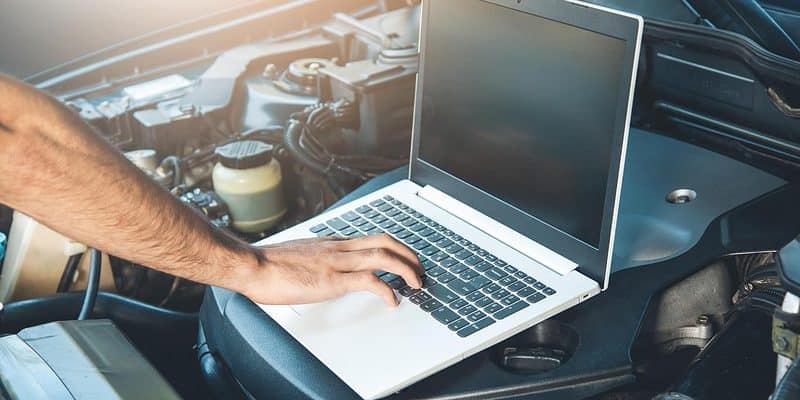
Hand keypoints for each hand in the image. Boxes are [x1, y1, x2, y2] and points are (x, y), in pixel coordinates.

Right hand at [242, 234, 422, 306]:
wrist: (253, 266)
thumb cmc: (270, 264)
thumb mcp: (301, 256)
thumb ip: (318, 259)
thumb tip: (324, 269)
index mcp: (333, 243)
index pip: (372, 237)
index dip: (395, 247)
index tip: (405, 258)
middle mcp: (339, 248)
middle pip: (385, 241)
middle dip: (408, 254)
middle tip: (419, 270)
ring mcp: (337, 262)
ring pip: (383, 256)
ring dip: (406, 269)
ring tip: (416, 283)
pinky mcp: (331, 280)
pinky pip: (368, 281)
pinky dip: (386, 290)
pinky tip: (392, 301)